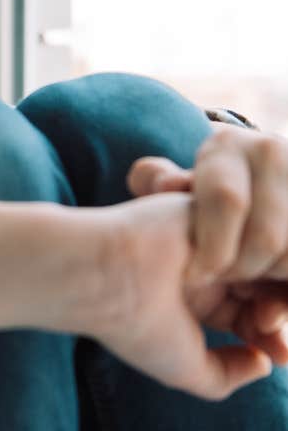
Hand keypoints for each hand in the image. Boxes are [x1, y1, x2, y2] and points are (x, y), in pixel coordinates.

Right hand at [94, 192, 279, 399]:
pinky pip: (251, 224)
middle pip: (263, 285)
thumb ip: (226, 373)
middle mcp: (204, 267)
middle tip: (273, 330)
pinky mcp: (206, 208)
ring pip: (262, 256)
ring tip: (267, 308)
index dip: (272, 334)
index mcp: (196, 299)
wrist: (101, 276)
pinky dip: (262, 248)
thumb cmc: (135, 325)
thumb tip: (264, 362)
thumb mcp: (186, 368)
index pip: (252, 313)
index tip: (283, 354)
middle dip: (278, 310)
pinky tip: (260, 270)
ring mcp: (207, 238)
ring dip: (274, 282)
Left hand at [127, 124, 287, 284]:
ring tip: (246, 278)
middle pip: (267, 236)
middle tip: (222, 281)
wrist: (246, 180)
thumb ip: (156, 181)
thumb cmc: (196, 191)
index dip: (211, 248)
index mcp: (228, 146)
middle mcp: (272, 152)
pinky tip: (270, 284)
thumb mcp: (170, 183)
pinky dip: (286, 284)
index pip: (227, 200)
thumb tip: (170, 184)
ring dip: (270, 279)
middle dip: (241, 271)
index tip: (195, 276)